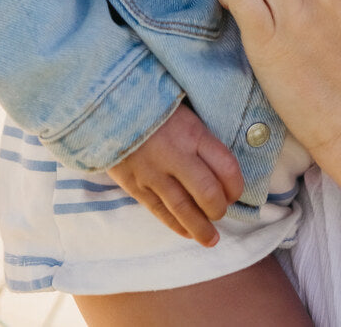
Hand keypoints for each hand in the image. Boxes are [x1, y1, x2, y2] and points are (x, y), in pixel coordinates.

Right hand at [106, 103, 243, 245]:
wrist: (105, 104)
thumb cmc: (150, 101)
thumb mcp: (182, 106)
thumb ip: (199, 132)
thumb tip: (220, 157)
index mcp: (192, 132)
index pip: (226, 167)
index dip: (236, 185)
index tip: (236, 190)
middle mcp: (175, 156)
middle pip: (207, 194)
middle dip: (219, 208)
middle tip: (221, 210)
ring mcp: (153, 174)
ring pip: (183, 209)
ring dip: (200, 228)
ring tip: (211, 239)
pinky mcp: (134, 185)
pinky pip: (159, 212)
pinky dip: (175, 225)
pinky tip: (187, 233)